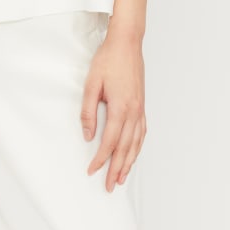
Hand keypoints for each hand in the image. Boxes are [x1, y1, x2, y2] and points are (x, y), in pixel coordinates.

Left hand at [80, 32, 146, 191]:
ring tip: (122, 178)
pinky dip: (138, 147)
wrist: (127, 43)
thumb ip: (88, 111)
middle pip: (125, 148)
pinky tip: (134, 153)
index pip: (109, 142)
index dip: (100, 159)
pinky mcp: (142, 105)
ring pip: (136, 143)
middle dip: (116, 169)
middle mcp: (134, 112)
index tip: (91, 171)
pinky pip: (142, 132)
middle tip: (109, 186)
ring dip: (129, 162)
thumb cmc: (108, 60)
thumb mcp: (91, 84)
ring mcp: (140, 109)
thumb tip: (87, 135)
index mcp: (120, 108)